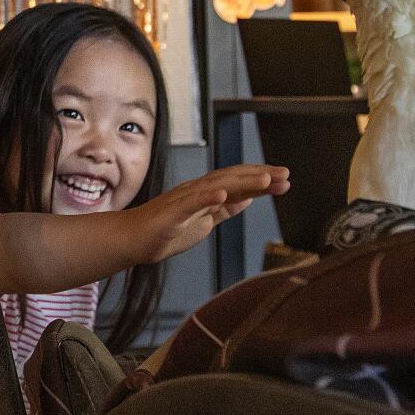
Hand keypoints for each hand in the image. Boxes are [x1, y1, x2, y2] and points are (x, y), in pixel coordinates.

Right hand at [118, 163, 289, 264]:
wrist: (129, 240)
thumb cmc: (162, 233)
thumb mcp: (202, 222)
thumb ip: (223, 210)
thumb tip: (247, 199)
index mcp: (205, 196)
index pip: (238, 184)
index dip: (262, 181)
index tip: (285, 180)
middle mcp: (196, 192)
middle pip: (232, 180)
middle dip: (259, 177)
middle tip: (285, 174)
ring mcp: (183, 200)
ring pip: (215, 186)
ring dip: (241, 182)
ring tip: (264, 180)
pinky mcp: (170, 213)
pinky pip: (190, 203)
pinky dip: (207, 196)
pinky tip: (222, 194)